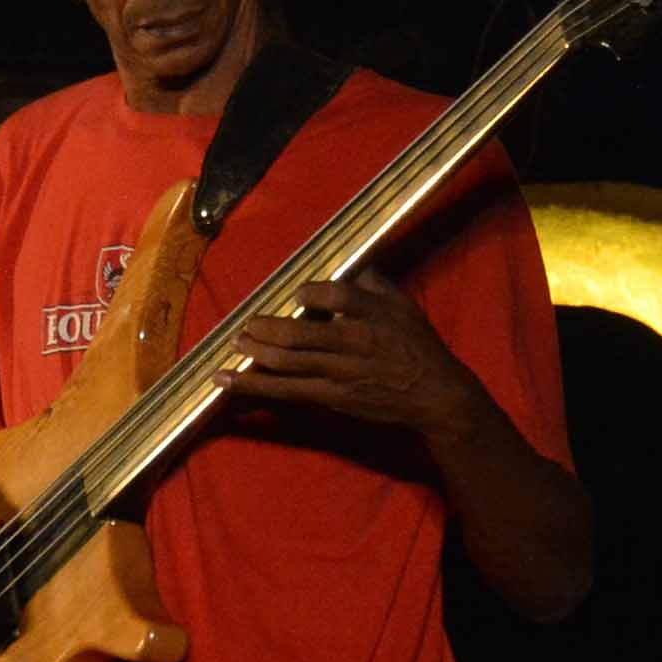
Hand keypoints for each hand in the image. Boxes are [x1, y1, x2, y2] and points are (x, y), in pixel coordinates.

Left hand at [215, 274, 479, 443]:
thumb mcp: (403, 307)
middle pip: (302, 333)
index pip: (338, 297)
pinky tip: (227, 380)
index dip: (312, 292)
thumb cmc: (417, 347)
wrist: (435, 395)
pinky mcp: (333, 397)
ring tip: (235, 342)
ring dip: (255, 352)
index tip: (297, 293)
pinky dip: (253, 385)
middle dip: (266, 327)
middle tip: (246, 322)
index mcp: (376, 316)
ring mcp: (343, 373)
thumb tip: (347, 264)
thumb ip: (373, 283)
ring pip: (289, 362)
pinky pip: (286, 390)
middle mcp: (357, 343)